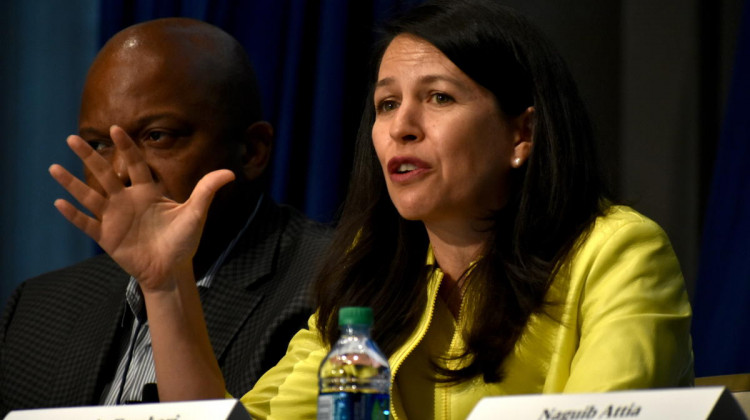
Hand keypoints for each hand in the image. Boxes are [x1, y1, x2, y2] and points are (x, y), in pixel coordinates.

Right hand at [49, 125, 234, 290]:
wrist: (172, 270)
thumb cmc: (184, 241)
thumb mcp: (196, 214)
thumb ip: (207, 191)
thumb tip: (231, 172)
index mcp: (148, 192)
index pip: (135, 164)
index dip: (126, 147)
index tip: (116, 128)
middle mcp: (128, 201)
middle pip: (105, 174)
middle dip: (89, 157)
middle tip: (72, 138)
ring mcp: (115, 219)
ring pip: (90, 196)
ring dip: (72, 183)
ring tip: (53, 167)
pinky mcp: (108, 237)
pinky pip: (87, 224)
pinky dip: (74, 215)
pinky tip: (59, 202)